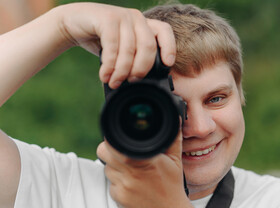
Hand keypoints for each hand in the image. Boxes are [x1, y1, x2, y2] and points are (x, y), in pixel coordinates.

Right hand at [57, 2, 175, 87]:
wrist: (72, 23)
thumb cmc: (100, 39)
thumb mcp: (121, 48)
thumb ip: (133, 58)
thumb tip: (140, 81)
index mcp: (144, 24)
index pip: (164, 31)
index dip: (169, 48)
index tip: (167, 65)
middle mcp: (136, 18)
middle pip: (148, 47)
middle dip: (140, 69)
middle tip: (131, 82)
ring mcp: (122, 16)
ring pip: (129, 50)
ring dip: (121, 72)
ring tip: (114, 83)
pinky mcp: (107, 18)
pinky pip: (113, 47)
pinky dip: (109, 65)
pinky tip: (105, 75)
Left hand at [96, 131, 191, 207]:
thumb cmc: (172, 186)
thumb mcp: (175, 159)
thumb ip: (173, 138)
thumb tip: (176, 120)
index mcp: (144, 160)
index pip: (114, 143)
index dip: (113, 138)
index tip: (120, 138)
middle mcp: (130, 174)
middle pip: (104, 152)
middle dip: (110, 149)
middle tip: (123, 152)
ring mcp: (122, 187)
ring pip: (106, 168)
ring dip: (114, 165)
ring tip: (131, 169)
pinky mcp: (117, 197)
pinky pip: (110, 183)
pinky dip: (117, 180)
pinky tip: (131, 182)